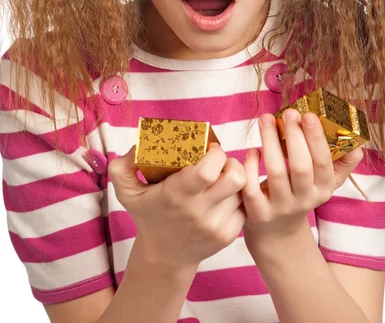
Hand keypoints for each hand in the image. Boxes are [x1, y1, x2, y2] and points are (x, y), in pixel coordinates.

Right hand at [108, 142, 246, 269]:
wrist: (164, 256)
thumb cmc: (148, 215)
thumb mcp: (127, 192)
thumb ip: (121, 167)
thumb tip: (136, 147)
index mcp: (177, 195)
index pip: (208, 170)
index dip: (216, 154)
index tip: (209, 150)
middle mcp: (199, 211)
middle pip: (235, 178)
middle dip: (232, 163)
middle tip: (220, 163)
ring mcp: (216, 225)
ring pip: (241, 191)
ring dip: (234, 180)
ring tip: (221, 179)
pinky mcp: (228, 235)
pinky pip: (243, 207)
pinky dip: (236, 199)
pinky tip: (223, 197)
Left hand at [241, 108, 363, 249]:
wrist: (276, 233)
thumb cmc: (299, 194)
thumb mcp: (322, 184)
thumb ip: (340, 165)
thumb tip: (356, 147)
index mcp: (323, 190)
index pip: (323, 164)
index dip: (316, 139)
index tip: (308, 115)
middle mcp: (304, 200)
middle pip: (301, 168)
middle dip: (295, 137)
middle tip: (288, 112)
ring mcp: (280, 208)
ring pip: (276, 173)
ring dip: (270, 142)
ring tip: (266, 119)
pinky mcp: (257, 213)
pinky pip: (252, 187)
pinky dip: (251, 166)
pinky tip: (253, 150)